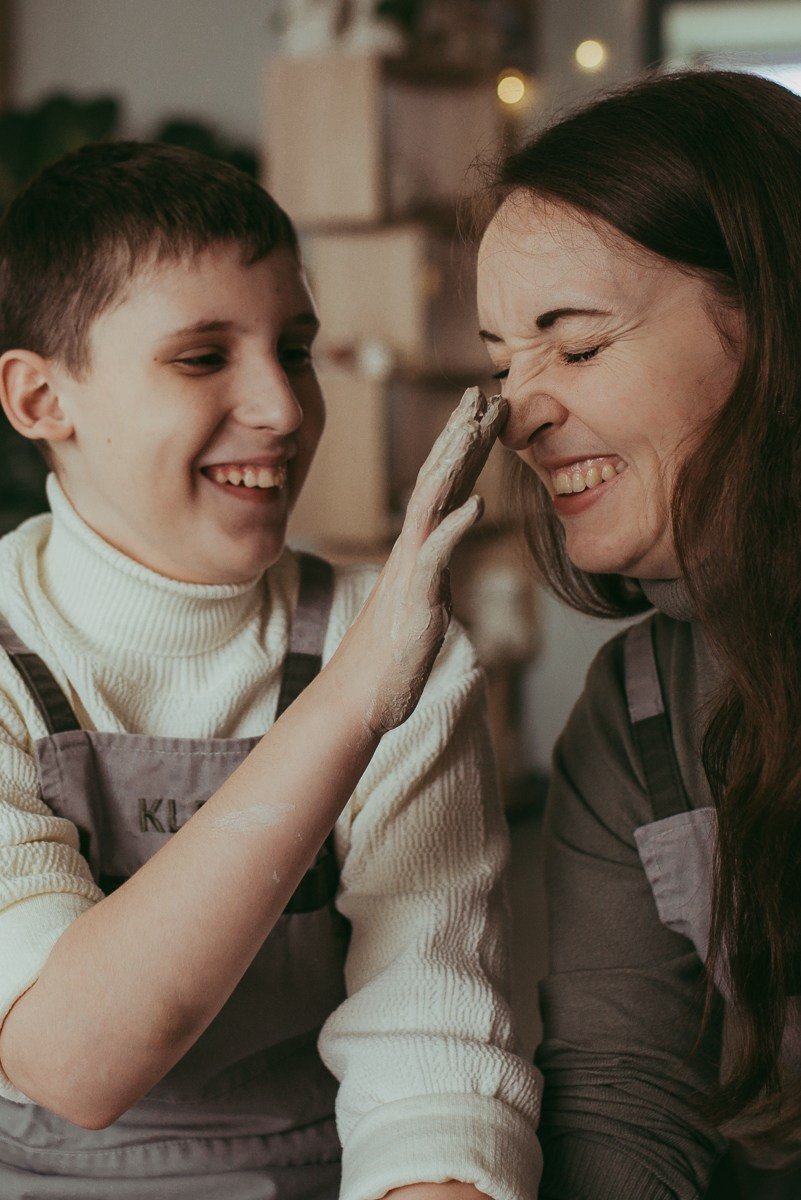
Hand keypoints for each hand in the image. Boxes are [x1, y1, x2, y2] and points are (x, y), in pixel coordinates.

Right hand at [333, 386, 506, 734]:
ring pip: (432, 505)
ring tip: (476, 426)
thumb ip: (435, 568)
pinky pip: (437, 557)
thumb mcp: (424, 600)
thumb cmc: (392, 653)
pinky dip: (457, 527)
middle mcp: (411, 550)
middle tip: (479, 392)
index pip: (441, 484)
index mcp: (417, 548)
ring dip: (455, 463)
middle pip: (435, 480)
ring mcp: (412, 572)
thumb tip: (447, 548)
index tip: (481, 408)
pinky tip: (479, 502)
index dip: (461, 444)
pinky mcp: (416, 600)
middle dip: (458, 434)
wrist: (362, 696)